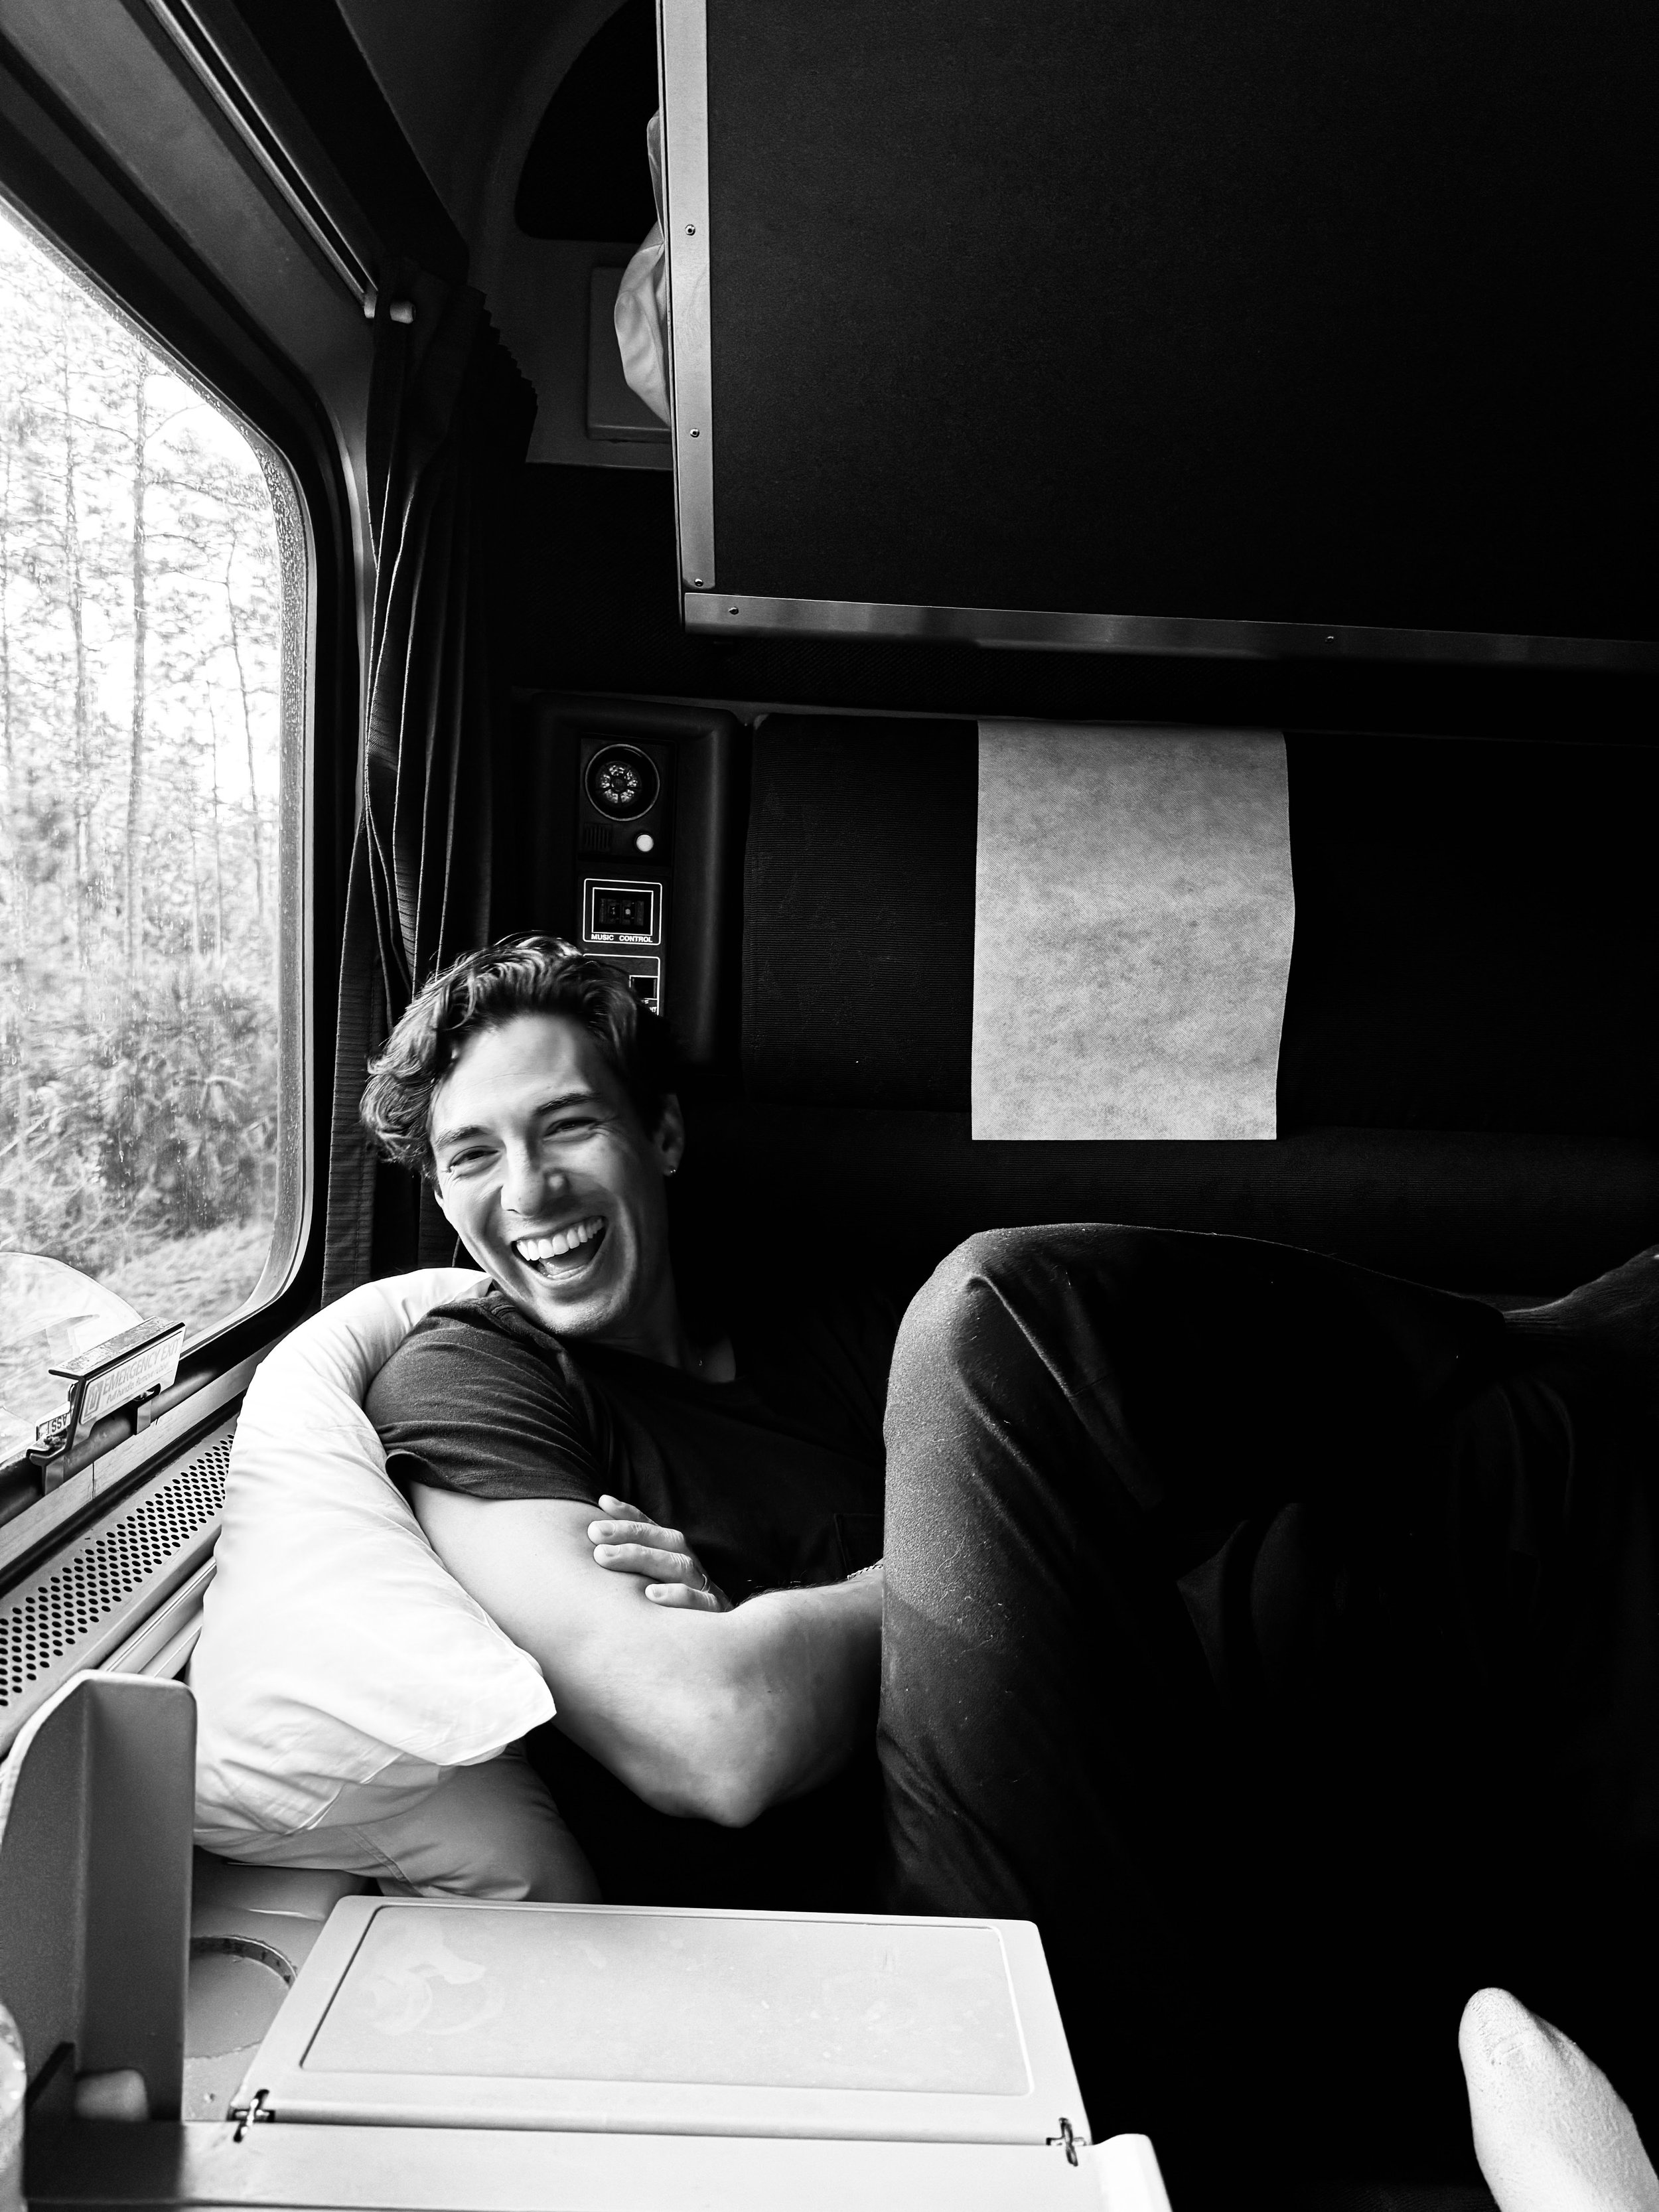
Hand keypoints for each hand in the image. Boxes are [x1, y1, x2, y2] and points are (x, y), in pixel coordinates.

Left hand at [587, 1494, 730, 1611]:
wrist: (729, 1650)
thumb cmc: (679, 1617)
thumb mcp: (659, 1589)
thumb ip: (636, 1568)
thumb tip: (598, 1536)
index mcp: (680, 1558)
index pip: (654, 1531)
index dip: (630, 1515)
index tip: (603, 1503)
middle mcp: (694, 1568)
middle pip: (665, 1542)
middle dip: (629, 1533)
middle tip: (594, 1533)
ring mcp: (707, 1590)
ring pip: (679, 1565)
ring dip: (643, 1557)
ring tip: (606, 1556)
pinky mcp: (716, 1615)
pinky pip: (701, 1602)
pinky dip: (678, 1596)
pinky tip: (651, 1595)